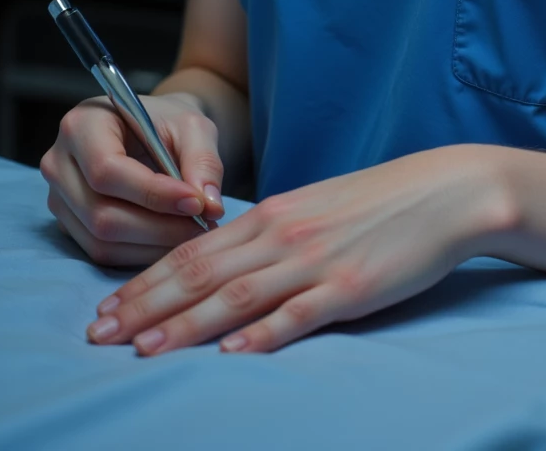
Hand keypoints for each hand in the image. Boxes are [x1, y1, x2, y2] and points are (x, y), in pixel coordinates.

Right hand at [40, 92, 225, 267]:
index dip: (152, 194)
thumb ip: (203, 161)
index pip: (106, 171)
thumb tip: (209, 207)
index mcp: (82, 124)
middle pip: (101, 213)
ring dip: (152, 245)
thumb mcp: (194, 127)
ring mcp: (59, 198)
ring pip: (101, 240)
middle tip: (202, 226)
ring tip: (192, 234)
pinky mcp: (69, 224)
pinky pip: (101, 253)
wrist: (150, 129)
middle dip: (157, 227)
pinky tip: (171, 240)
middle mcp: (59, 162)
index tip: (196, 203)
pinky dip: (141, 253)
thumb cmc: (168, 123)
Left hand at [86, 145, 512, 353]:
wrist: (446, 191)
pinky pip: (298, 314)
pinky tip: (232, 354)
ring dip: (186, 324)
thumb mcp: (315, 211)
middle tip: (99, 334)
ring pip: (237, 295)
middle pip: (201, 272)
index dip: (145, 281)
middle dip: (145, 304)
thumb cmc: (381, 203)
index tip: (105, 307)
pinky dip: (261, 334)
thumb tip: (226, 267)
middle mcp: (284, 235)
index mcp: (273, 214)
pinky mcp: (351, 288)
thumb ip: (270, 237)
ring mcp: (316, 262)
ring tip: (143, 348)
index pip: (193, 250)